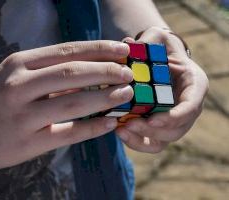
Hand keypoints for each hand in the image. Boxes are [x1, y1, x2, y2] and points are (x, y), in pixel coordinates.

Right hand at [0, 40, 133, 168]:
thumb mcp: (14, 75)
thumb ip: (47, 72)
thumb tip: (89, 71)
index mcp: (19, 64)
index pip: (67, 50)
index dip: (99, 49)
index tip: (122, 50)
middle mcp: (19, 86)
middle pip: (74, 73)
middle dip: (107, 71)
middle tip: (129, 74)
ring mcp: (22, 116)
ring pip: (74, 102)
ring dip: (105, 97)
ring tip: (126, 94)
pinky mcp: (27, 142)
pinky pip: (68, 133)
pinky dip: (93, 127)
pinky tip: (110, 123)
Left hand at [116, 27, 208, 152]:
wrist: (157, 62)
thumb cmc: (160, 49)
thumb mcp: (157, 39)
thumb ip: (148, 40)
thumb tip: (128, 45)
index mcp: (194, 85)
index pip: (191, 106)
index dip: (175, 117)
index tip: (153, 120)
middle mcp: (187, 107)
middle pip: (177, 129)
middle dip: (153, 131)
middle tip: (130, 124)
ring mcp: (173, 119)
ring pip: (163, 140)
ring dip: (142, 139)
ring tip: (121, 130)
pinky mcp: (158, 127)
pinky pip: (150, 142)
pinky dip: (136, 141)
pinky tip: (119, 132)